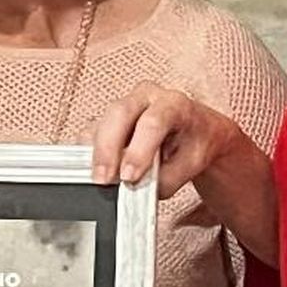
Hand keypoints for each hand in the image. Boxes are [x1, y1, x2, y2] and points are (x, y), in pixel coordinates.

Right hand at [88, 82, 242, 197]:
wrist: (196, 131)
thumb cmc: (195, 142)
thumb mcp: (193, 163)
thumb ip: (167, 177)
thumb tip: (138, 189)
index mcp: (173, 103)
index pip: (153, 121)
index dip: (138, 150)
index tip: (129, 176)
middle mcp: (147, 97)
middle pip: (120, 113)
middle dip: (108, 148)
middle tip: (104, 179)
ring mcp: (125, 104)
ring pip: (102, 121)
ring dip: (96, 152)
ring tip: (98, 180)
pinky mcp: (109, 118)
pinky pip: (92, 131)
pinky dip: (89, 152)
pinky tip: (93, 170)